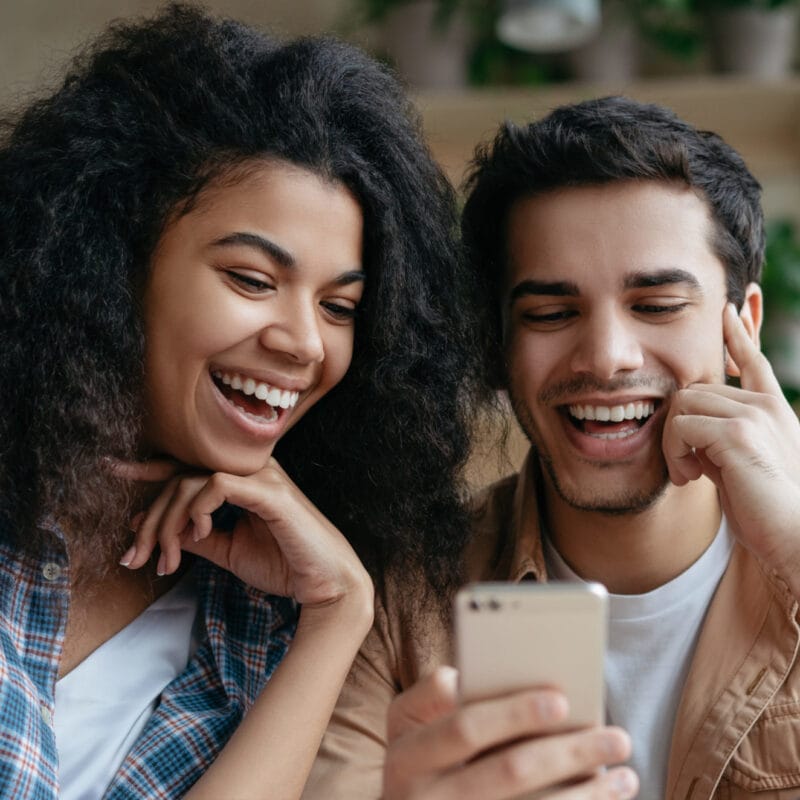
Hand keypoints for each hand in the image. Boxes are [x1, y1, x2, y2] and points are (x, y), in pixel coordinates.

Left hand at [117, 458, 371, 609]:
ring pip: (192, 480)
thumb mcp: (229, 550)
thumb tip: (154, 529)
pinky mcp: (270, 492)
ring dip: (168, 522)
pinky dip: (197, 510)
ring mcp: (262, 478)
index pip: (189, 465)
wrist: (326, 584)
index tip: (114, 470)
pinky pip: (216, 485)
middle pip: (180, 476)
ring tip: (167, 559)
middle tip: (135, 555)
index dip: (150, 467)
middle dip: (150, 517)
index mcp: (242, 481)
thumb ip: (198, 536)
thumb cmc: (285, 564)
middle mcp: (251, 471)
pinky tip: (199, 535)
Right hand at [383, 667, 637, 799]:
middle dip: (568, 752)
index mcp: (407, 757)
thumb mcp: (407, 722)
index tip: (562, 699)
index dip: (512, 713)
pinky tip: (605, 798)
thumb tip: (473, 676)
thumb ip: (434, 694)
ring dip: (587, 795)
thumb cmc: (419, 756)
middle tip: (617, 737)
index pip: (464, 728)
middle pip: (509, 773)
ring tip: (624, 773)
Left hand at [663, 303, 799, 592]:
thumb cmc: (766, 510)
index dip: (737, 334)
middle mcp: (766, 405)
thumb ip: (722, 439)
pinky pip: (681, 426)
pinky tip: (689, 478)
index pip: (752, 361)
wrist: (793, 537)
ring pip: (683, 405)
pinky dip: (674, 453)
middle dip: (679, 429)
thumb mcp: (743, 465)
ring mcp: (755, 415)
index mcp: (774, 409)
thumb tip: (689, 430)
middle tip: (688, 466)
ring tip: (690, 473)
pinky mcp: (739, 433)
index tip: (726, 309)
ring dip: (673, 443)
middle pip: (694, 390)